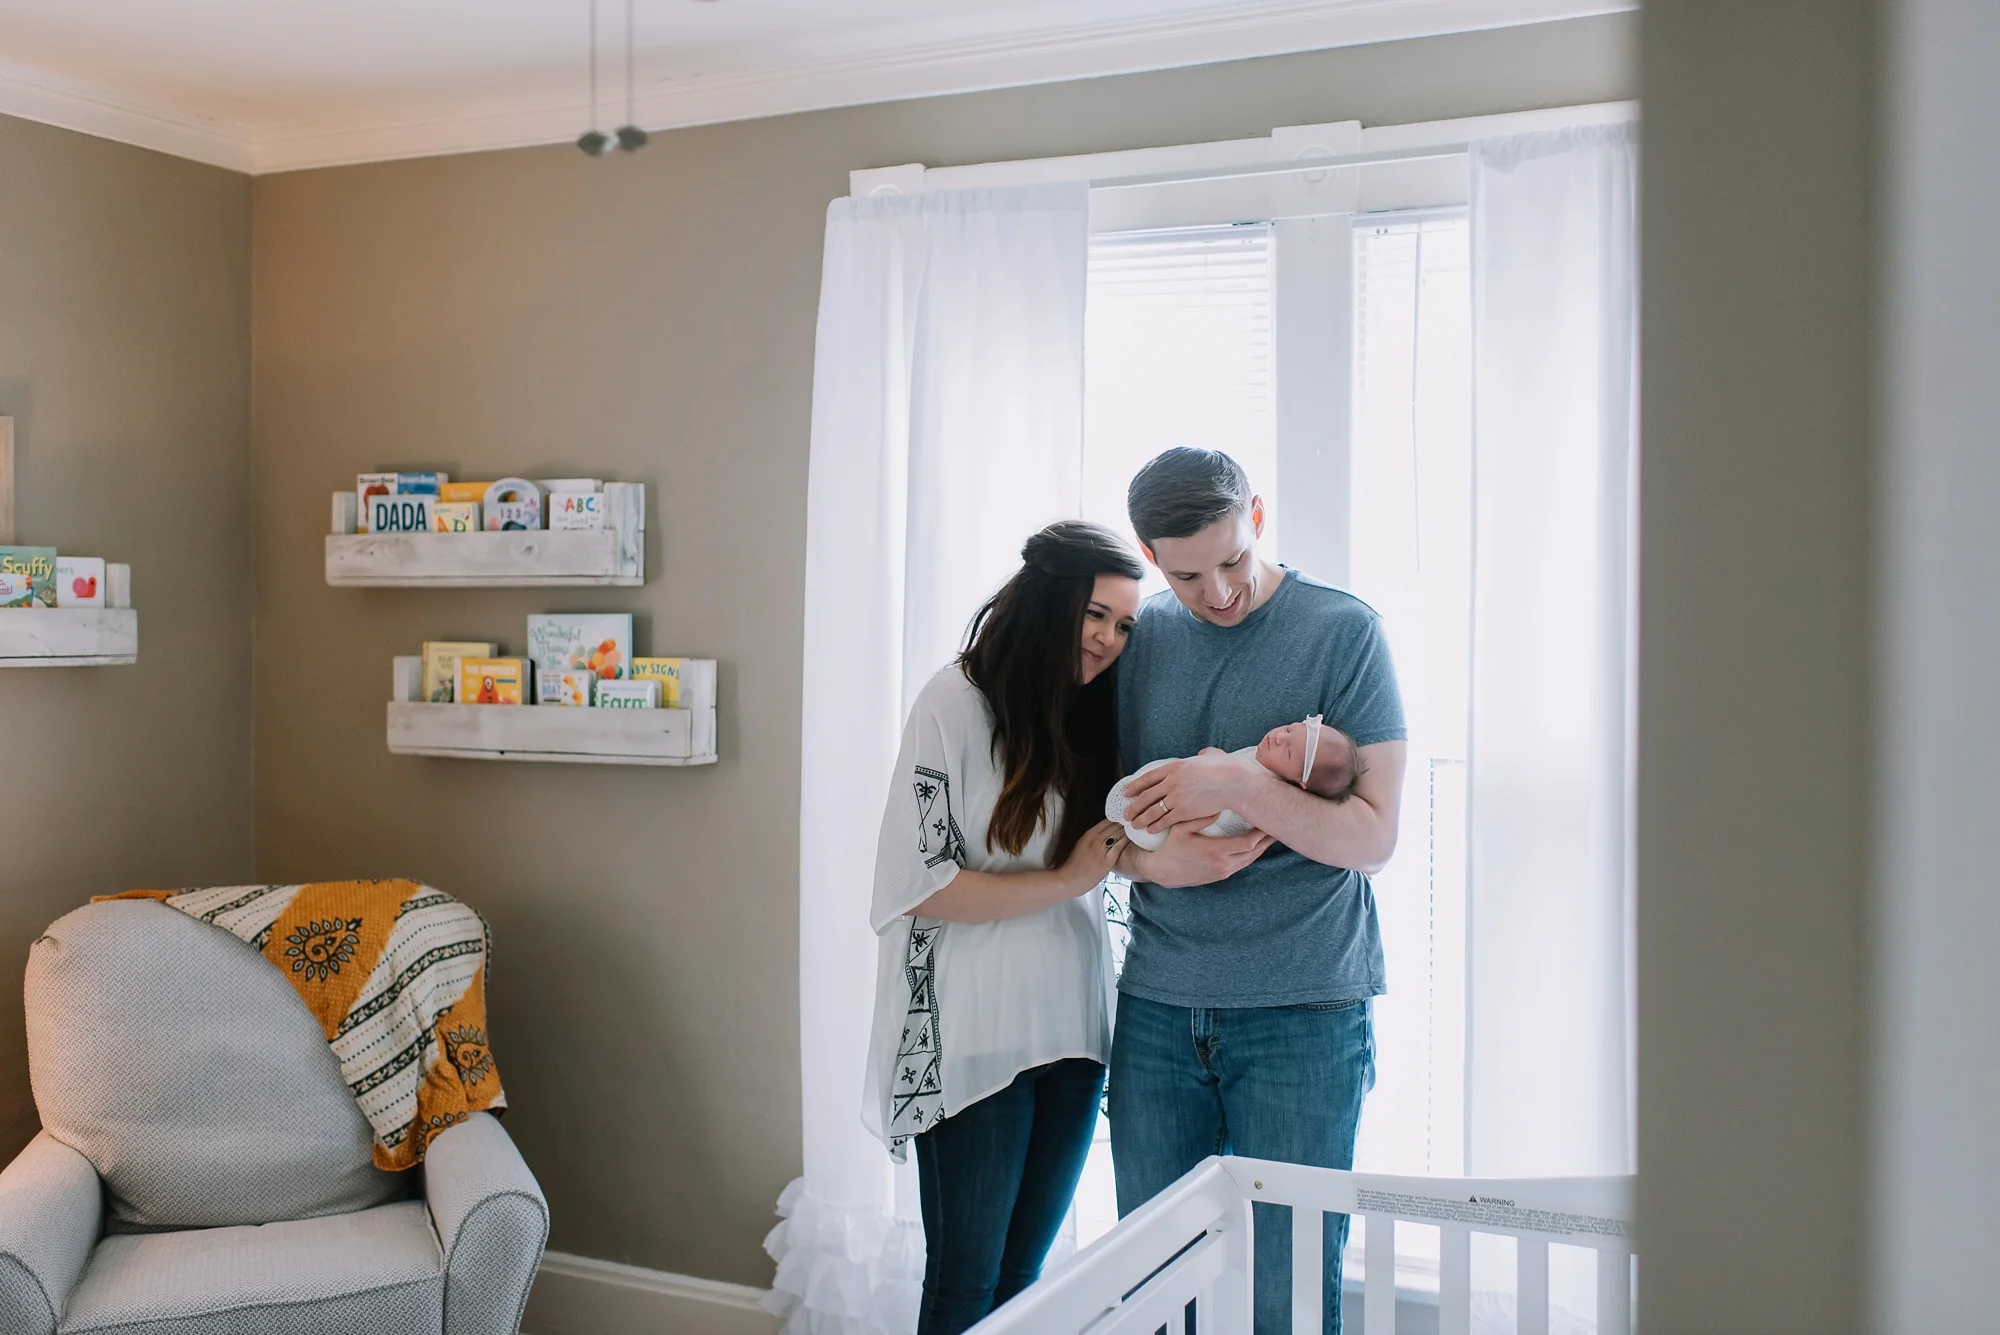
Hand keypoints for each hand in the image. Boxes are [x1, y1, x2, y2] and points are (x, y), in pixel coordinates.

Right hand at [1060, 818, 1129, 894]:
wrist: (1068, 879)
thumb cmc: (1073, 865)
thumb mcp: (1080, 845)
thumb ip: (1091, 839)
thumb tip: (1103, 835)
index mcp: (1088, 835)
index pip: (1106, 821)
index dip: (1116, 819)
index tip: (1123, 819)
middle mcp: (1095, 840)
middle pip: (1114, 826)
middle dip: (1123, 824)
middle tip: (1132, 823)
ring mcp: (1101, 850)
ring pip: (1118, 835)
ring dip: (1126, 831)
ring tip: (1133, 830)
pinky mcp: (1106, 862)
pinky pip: (1119, 847)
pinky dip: (1126, 842)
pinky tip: (1130, 840)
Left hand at [1123, 751, 1265, 833]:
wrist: (1234, 783)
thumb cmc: (1227, 769)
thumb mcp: (1212, 755)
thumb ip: (1204, 754)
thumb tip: (1203, 753)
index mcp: (1175, 766)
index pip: (1148, 778)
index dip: (1135, 786)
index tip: (1126, 792)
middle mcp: (1171, 781)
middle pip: (1146, 796)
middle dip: (1133, 806)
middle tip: (1126, 813)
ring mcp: (1176, 797)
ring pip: (1152, 810)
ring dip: (1141, 819)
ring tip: (1134, 824)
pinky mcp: (1184, 811)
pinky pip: (1165, 820)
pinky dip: (1155, 826)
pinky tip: (1150, 830)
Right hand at [1129, 822, 1273, 888]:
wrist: (1162, 872)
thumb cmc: (1171, 847)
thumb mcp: (1182, 828)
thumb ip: (1201, 817)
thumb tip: (1219, 806)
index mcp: (1217, 851)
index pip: (1249, 842)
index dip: (1262, 833)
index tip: (1267, 820)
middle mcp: (1224, 864)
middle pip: (1255, 852)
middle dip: (1267, 840)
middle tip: (1277, 826)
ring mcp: (1223, 872)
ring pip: (1250, 860)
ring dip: (1261, 848)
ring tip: (1270, 835)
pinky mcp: (1220, 876)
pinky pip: (1242, 864)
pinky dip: (1251, 854)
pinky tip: (1254, 845)